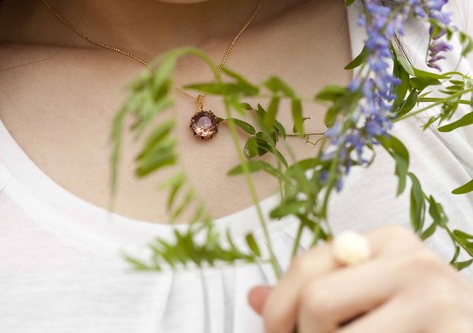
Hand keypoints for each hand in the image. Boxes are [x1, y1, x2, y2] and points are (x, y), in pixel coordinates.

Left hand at [248, 225, 472, 332]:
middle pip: (318, 302)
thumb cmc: (415, 320)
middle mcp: (413, 262)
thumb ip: (312, 292)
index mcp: (386, 241)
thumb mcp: (365, 295)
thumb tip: (255, 296)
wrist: (470, 329)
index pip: (307, 265)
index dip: (277, 309)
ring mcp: (437, 302)